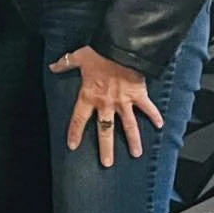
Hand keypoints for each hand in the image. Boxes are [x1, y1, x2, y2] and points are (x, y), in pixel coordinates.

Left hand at [51, 46, 162, 166]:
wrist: (121, 49)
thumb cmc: (99, 54)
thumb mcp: (78, 57)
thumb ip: (65, 64)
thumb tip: (52, 66)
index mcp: (89, 96)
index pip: (79, 119)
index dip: (75, 132)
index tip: (72, 146)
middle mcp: (106, 103)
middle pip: (105, 129)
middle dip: (106, 147)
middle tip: (107, 163)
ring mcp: (124, 101)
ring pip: (129, 125)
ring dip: (133, 140)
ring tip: (136, 155)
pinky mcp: (138, 95)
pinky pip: (148, 108)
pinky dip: (155, 116)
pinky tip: (161, 126)